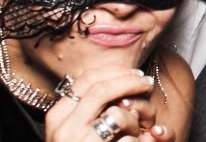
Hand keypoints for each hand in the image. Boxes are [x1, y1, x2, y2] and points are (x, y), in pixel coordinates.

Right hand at [45, 66, 170, 141]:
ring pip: (117, 114)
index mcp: (58, 116)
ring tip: (141, 126)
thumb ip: (90, 104)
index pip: (87, 78)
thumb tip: (118, 76)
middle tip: (148, 83)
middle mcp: (63, 129)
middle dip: (131, 82)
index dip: (116, 71)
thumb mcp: (76, 127)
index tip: (135, 73)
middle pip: (102, 89)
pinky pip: (127, 139)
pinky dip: (137, 140)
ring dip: (136, 118)